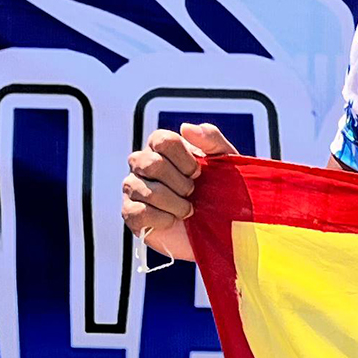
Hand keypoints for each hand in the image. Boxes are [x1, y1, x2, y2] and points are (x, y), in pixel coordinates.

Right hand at [120, 122, 238, 262]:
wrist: (220, 229)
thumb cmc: (220, 191)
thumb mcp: (225, 162)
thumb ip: (211, 139)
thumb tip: (185, 127)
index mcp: (162, 147)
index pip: (161, 139)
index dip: (183, 159)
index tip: (199, 173)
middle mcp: (143, 164)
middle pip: (150, 164)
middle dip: (179, 183)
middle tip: (193, 194)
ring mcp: (134, 188)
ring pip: (141, 189)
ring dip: (173, 203)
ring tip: (188, 211)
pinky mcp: (132, 214)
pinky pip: (136, 212)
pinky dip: (160, 218)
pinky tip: (173, 220)